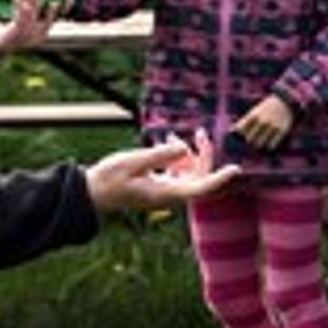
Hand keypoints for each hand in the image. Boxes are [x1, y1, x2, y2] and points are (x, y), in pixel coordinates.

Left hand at [0, 0, 57, 67]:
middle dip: (50, 12)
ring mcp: (8, 46)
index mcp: (10, 38)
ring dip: (34, 8)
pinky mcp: (0, 45)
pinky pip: (18, 30)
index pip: (38, 28)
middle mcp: (13, 44)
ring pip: (33, 30)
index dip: (49, 14)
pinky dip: (21, 14)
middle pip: (42, 31)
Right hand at [83, 132, 237, 211]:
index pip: (201, 188)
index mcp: (166, 193)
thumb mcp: (133, 162)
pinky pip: (176, 171)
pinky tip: (168, 141)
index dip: (219, 178)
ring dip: (189, 154)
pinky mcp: (158, 186)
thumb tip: (184, 149)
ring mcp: (164, 191)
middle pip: (198, 177)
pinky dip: (176, 157)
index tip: (235, 169)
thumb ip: (159, 155)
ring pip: (188, 173)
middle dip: (203, 155)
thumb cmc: (109, 178)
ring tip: (177, 134)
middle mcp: (169, 195)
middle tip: (201, 132)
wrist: (92, 192)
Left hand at [232, 95, 293, 152]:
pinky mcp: (281, 131)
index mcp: (253, 115)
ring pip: (260, 145)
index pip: (240, 130)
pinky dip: (268, 146)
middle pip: (249, 140)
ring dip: (258, 145)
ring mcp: (272, 127)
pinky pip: (271, 145)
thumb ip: (245, 122)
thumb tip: (232, 132)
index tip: (240, 136)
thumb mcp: (255, 111)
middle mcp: (262, 122)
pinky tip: (268, 142)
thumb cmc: (266, 108)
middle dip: (249, 141)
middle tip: (251, 141)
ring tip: (259, 142)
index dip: (238, 135)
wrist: (285, 101)